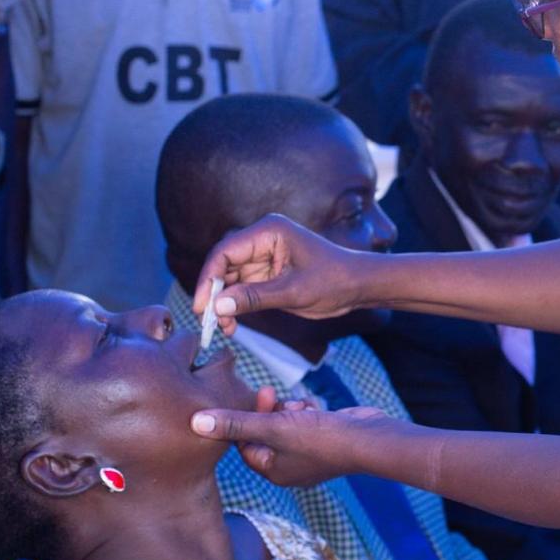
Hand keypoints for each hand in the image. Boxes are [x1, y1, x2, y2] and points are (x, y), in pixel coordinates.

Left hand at [192, 403, 406, 487]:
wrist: (370, 440)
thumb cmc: (322, 438)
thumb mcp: (273, 427)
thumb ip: (235, 422)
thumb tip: (195, 422)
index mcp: (273, 471)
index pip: (244, 444)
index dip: (244, 418)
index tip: (254, 396)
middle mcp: (289, 468)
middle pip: (264, 433)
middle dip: (268, 412)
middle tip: (270, 393)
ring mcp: (310, 456)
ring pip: (286, 426)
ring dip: (288, 410)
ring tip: (299, 405)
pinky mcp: (326, 442)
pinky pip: (306, 424)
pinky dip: (307, 412)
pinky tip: (315, 407)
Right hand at [193, 213, 375, 334]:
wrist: (358, 286)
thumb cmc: (334, 280)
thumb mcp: (294, 292)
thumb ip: (255, 297)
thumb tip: (218, 305)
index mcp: (269, 231)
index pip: (225, 252)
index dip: (208, 278)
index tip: (201, 305)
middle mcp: (262, 240)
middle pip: (223, 266)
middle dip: (214, 294)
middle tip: (208, 321)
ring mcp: (263, 257)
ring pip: (229, 280)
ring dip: (223, 304)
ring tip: (224, 328)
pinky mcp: (266, 274)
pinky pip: (241, 289)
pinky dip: (235, 306)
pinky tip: (232, 325)